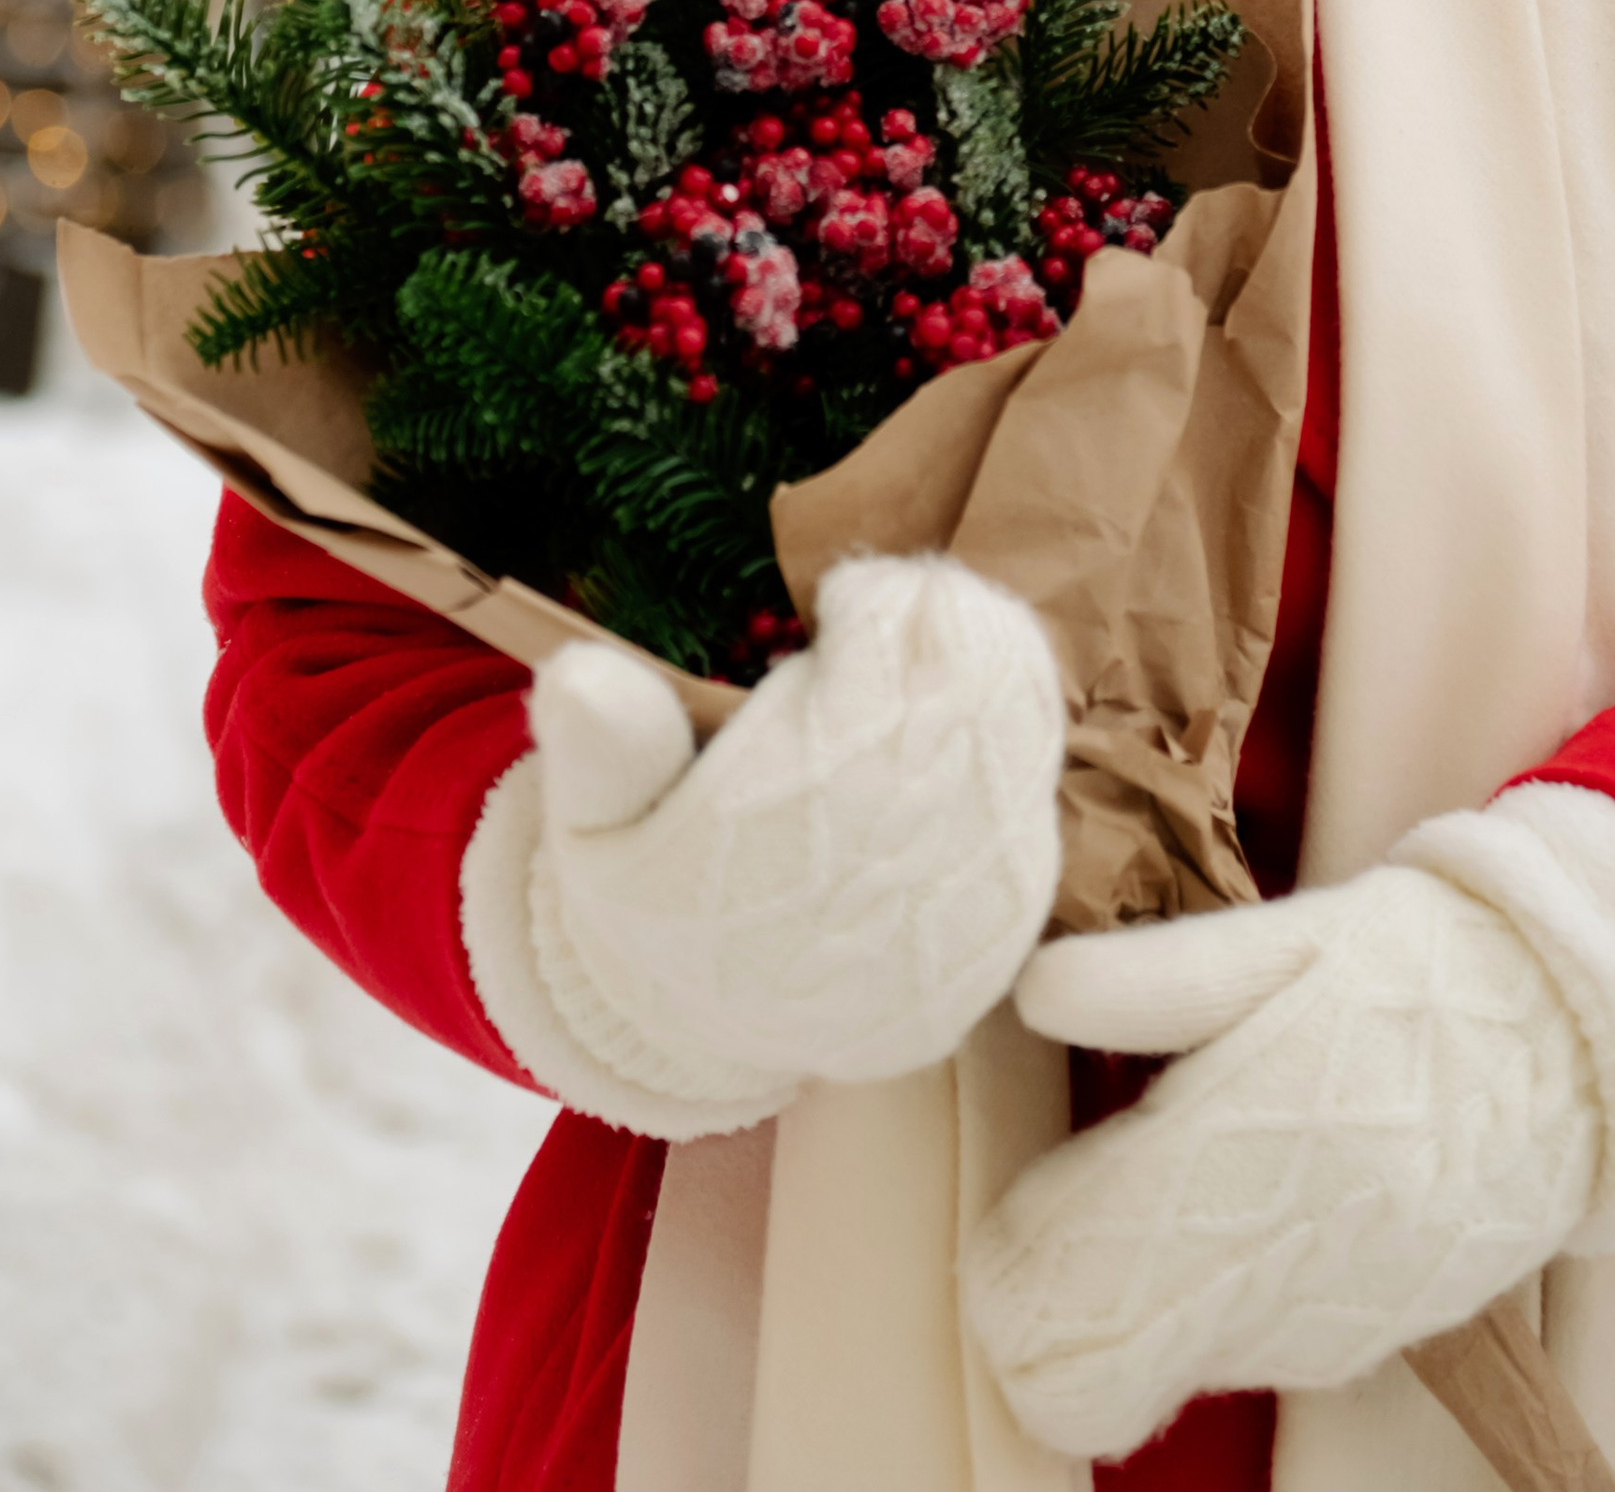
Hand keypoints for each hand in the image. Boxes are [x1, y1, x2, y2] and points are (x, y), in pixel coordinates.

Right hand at [504, 554, 1065, 1136]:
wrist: (725, 1018)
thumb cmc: (657, 892)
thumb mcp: (597, 825)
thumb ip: (601, 744)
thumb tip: (574, 676)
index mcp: (791, 840)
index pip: (877, 674)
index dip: (874, 610)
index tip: (841, 595)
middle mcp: (901, 874)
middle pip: (963, 687)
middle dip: (933, 624)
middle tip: (888, 604)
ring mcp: (969, 906)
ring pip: (1015, 724)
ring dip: (980, 662)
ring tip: (923, 642)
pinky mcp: (1013, 918)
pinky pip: (1039, 787)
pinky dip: (1011, 726)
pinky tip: (961, 704)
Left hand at [965, 866, 1599, 1458]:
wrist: (1586, 1033)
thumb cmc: (1417, 967)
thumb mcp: (1283, 939)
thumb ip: (1153, 979)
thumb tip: (1035, 993)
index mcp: (1246, 1146)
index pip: (1065, 1281)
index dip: (1014, 1257)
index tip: (1025, 1201)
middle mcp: (1286, 1259)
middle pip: (1097, 1372)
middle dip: (1054, 1312)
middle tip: (1068, 1218)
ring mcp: (1336, 1315)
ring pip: (1172, 1370)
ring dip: (1145, 1305)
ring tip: (1178, 1185)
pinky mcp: (1381, 1338)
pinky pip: (1257, 1357)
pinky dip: (1226, 1311)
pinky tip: (1256, 1218)